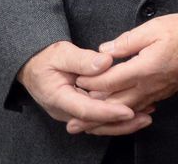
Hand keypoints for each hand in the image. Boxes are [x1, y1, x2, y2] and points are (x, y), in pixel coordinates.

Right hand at [17, 41, 148, 135]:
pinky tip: (134, 111)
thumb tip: (105, 62)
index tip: (128, 111)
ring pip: (98, 124)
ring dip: (121, 124)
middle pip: (95, 123)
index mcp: (58, 98)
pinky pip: (98, 117)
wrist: (32, 64)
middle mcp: (65, 110)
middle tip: (145, 118)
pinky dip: (115, 117)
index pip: (86, 110)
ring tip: (145, 117)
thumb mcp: (61, 53)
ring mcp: (72, 112)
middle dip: (121, 124)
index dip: (108, 112)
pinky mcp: (79, 109)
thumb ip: (83, 59)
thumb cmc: (45, 58)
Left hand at [68, 14, 177, 132]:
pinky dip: (123, 115)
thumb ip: (127, 41)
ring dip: (105, 118)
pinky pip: (139, 108)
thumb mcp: (154, 28)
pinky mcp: (163, 94)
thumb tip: (104, 50)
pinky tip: (116, 116)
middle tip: (71, 119)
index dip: (90, 82)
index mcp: (143, 68)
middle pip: (114, 103)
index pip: (109, 80)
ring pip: (125, 110)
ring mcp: (156, 93)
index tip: (76, 80)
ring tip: (88, 126)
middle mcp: (148, 85)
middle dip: (91, 110)